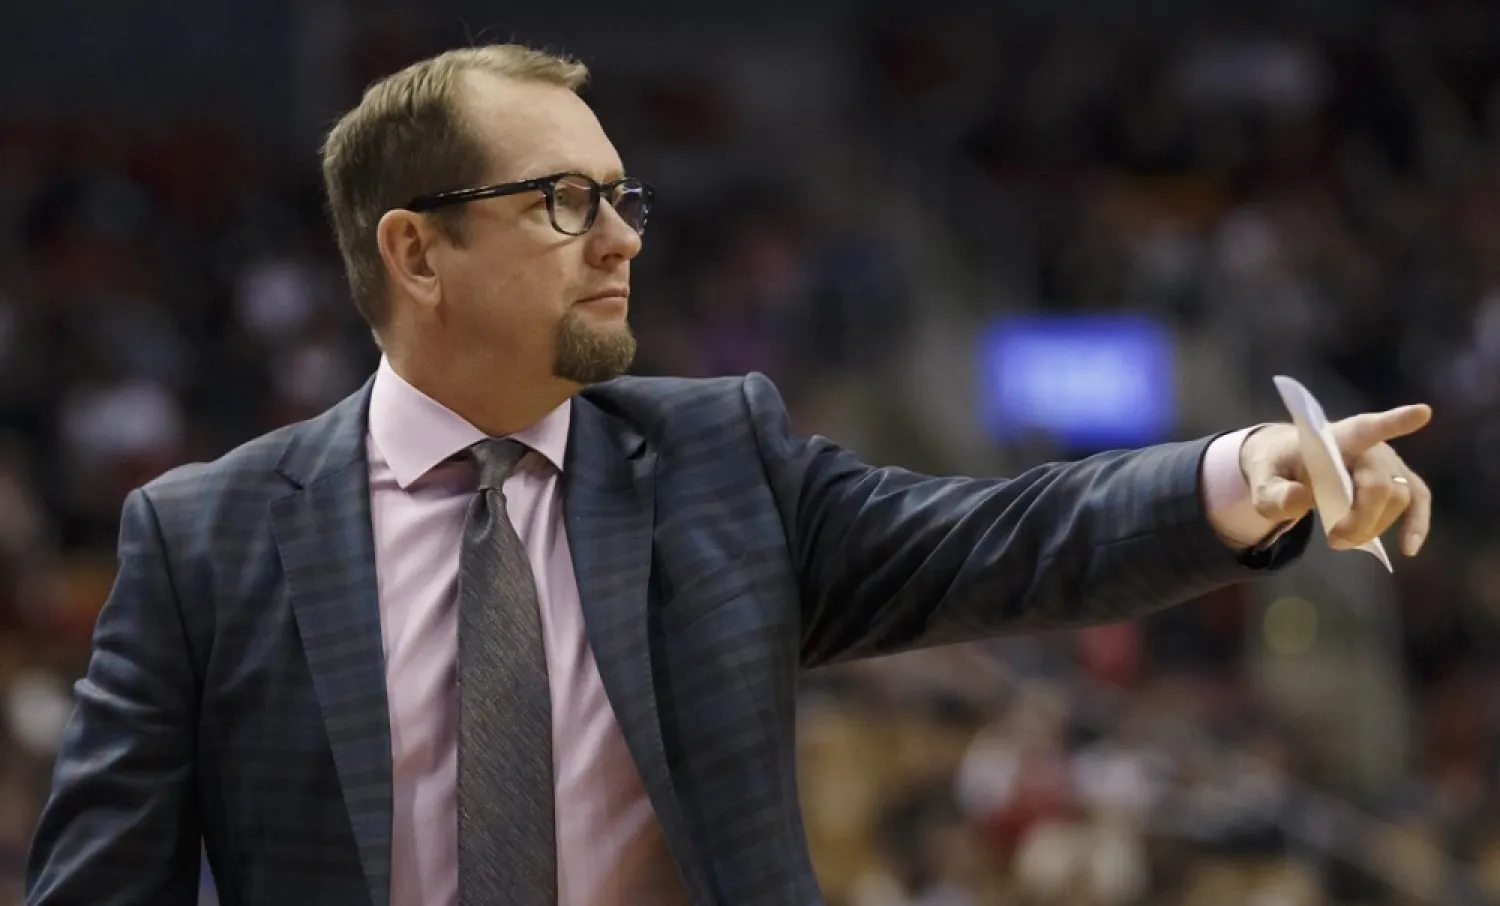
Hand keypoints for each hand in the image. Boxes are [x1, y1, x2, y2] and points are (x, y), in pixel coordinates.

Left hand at [1239, 404, 1432, 556]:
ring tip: (1343, 541)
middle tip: (1334, 540)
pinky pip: (1418, 499)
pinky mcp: (1398, 479)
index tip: (1421, 413)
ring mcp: (1387, 462)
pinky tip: (1408, 548)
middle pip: (1380, 485)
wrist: (1287, 462)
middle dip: (1361, 520)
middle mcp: (1368, 446)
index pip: (1364, 429)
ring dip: (1375, 527)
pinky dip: (1416, 524)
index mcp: (1333, 438)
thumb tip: (1299, 497)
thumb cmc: (1279, 468)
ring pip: (1398, 497)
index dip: (1392, 423)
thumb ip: (1274, 494)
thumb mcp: (1262, 483)